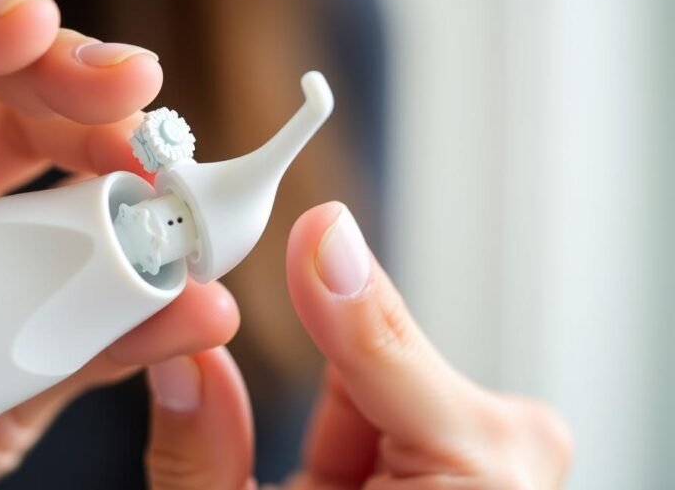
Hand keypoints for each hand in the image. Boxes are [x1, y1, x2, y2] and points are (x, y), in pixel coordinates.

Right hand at [143, 203, 572, 489]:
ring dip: (344, 435)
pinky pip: (404, 418)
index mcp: (473, 480)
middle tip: (299, 480)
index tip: (311, 228)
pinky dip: (366, 445)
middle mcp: (513, 461)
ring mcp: (513, 460)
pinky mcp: (499, 460)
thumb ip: (203, 452)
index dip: (333, 283)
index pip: (380, 345)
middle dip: (327, 409)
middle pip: (374, 368)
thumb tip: (178, 358)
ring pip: (385, 391)